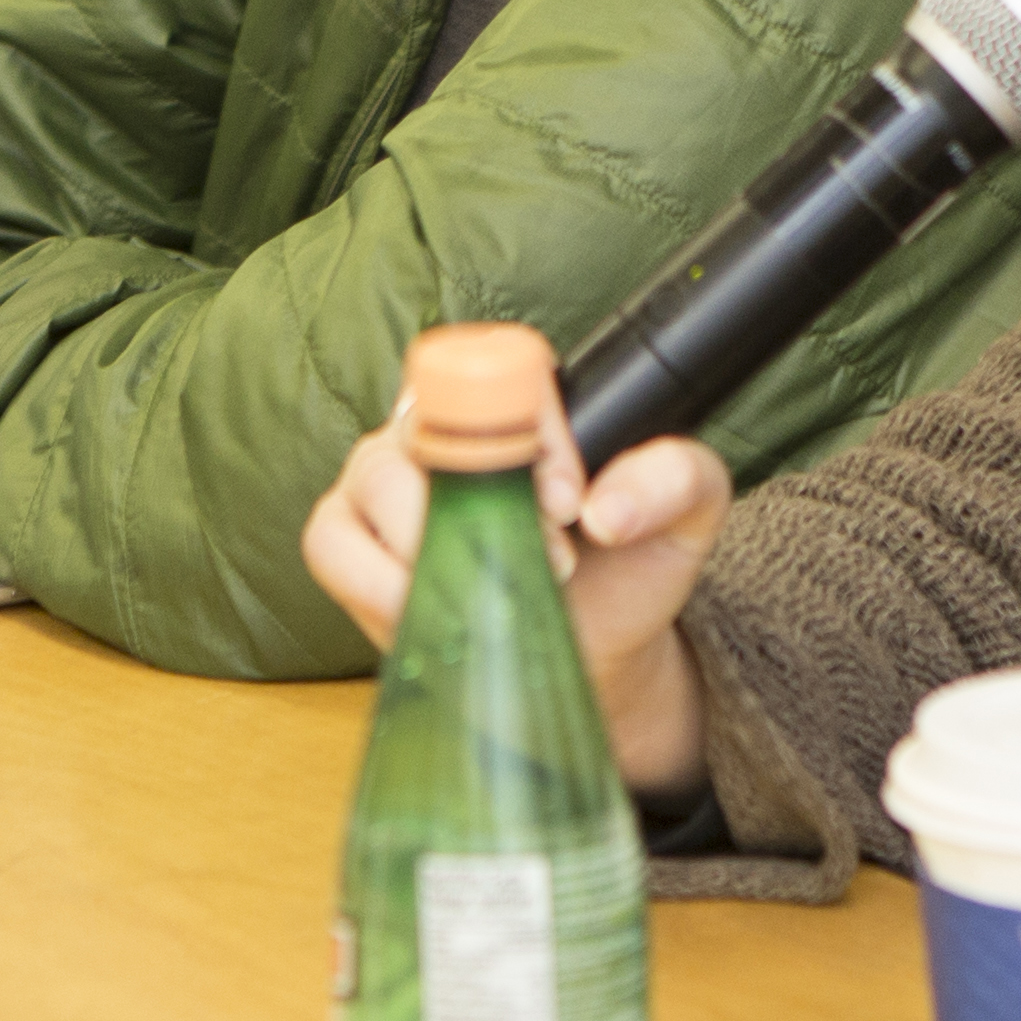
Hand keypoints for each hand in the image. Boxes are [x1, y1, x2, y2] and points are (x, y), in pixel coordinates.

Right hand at [297, 329, 729, 798]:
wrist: (592, 649)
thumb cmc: (628, 565)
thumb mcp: (688, 516)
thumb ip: (675, 479)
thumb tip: (605, 507)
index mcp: (518, 393)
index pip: (507, 371)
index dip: (535, 435)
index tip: (570, 503)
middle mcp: (439, 420)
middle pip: (431, 425)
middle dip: (487, 506)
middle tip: (549, 565)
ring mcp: (382, 474)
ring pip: (377, 480)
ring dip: (437, 551)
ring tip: (493, 596)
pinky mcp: (344, 538)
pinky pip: (333, 543)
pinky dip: (379, 586)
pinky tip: (433, 613)